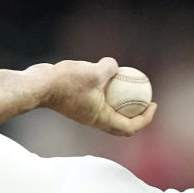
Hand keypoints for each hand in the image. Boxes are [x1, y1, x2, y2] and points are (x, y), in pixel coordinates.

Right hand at [27, 57, 157, 135]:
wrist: (39, 86)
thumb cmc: (66, 82)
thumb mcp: (94, 72)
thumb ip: (109, 68)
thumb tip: (116, 65)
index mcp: (102, 119)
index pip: (130, 127)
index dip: (146, 118)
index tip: (154, 104)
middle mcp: (95, 119)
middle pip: (122, 124)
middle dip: (137, 114)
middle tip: (146, 100)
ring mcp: (86, 112)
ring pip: (110, 112)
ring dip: (121, 103)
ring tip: (130, 85)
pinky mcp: (78, 103)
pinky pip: (98, 100)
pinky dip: (107, 92)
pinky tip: (109, 74)